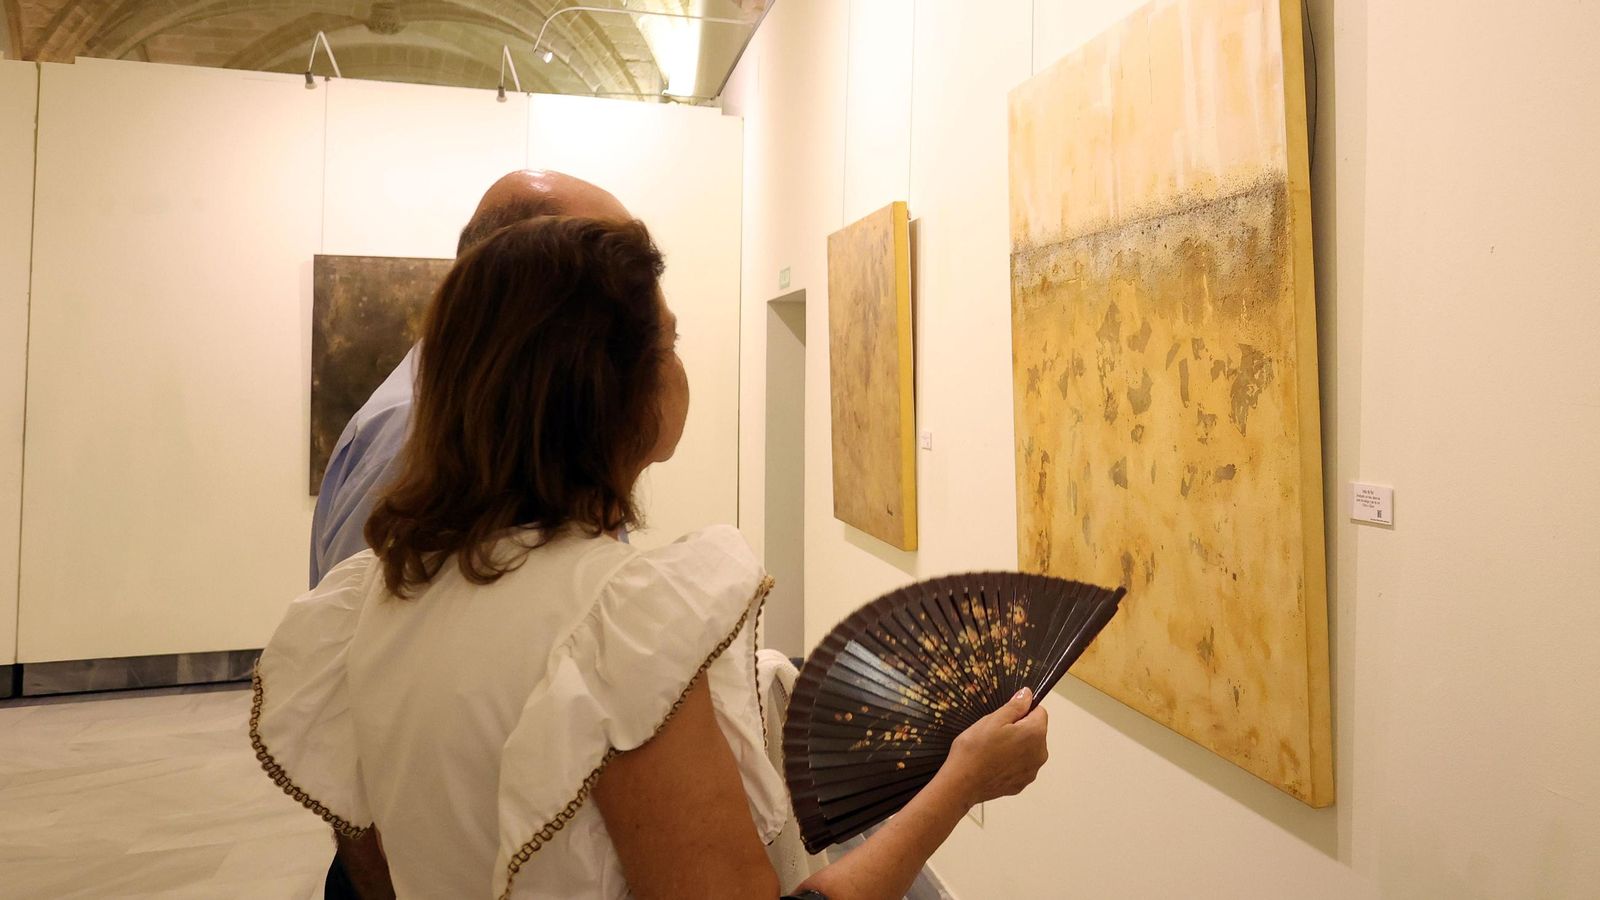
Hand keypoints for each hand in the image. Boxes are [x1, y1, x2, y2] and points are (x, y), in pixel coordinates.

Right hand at [940, 687, 1049, 806]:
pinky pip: (1020, 766)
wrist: (961, 784)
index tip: (1004, 717)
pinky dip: (1011, 763)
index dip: (1022, 710)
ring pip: (1028, 750)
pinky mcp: (1022, 784)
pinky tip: (993, 764)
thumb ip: (1015, 706)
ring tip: (992, 750)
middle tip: (994, 733)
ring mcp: (1032, 772)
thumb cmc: (975, 748)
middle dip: (1019, 729)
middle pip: (1035, 732)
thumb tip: (1028, 694)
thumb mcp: (993, 720)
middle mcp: (1040, 754)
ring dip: (1016, 746)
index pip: (1039, 712)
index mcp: (1035, 734)